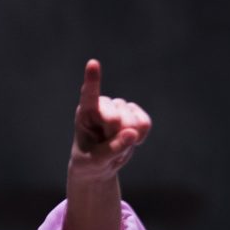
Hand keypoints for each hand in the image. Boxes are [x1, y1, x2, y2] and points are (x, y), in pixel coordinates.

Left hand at [72, 59, 150, 175]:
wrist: (99, 165)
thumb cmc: (89, 162)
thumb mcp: (94, 161)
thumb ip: (112, 149)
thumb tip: (132, 133)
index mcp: (85, 113)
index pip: (89, 95)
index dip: (93, 79)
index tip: (93, 63)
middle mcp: (102, 105)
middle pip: (115, 118)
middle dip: (114, 137)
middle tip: (105, 146)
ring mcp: (120, 107)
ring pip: (132, 122)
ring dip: (127, 139)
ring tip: (115, 144)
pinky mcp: (134, 113)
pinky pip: (145, 123)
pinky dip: (141, 136)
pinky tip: (130, 140)